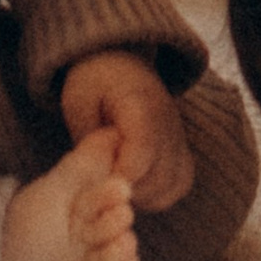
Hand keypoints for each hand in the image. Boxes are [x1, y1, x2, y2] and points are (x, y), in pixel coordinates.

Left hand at [59, 49, 193, 212]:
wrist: (120, 64)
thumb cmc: (94, 82)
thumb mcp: (78, 99)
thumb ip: (87, 137)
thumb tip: (99, 176)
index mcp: (142, 103)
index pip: (142, 151)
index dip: (120, 175)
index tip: (97, 182)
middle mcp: (169, 121)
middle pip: (157, 175)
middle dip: (126, 189)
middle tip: (100, 183)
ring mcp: (178, 136)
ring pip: (171, 185)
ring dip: (140, 195)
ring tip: (114, 182)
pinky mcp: (181, 150)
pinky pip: (179, 184)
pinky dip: (157, 195)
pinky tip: (132, 185)